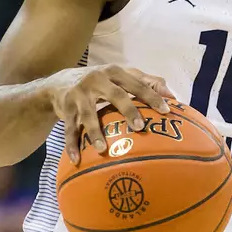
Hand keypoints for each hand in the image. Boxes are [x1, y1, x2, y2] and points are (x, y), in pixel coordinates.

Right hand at [49, 65, 177, 164]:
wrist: (59, 83)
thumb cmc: (99, 82)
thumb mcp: (120, 76)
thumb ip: (146, 82)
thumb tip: (173, 96)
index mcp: (114, 72)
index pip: (137, 83)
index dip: (151, 96)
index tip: (166, 111)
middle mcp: (97, 79)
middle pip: (115, 95)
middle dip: (128, 110)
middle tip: (140, 127)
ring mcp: (79, 93)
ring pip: (88, 114)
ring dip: (95, 132)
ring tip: (103, 149)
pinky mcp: (66, 108)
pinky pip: (69, 129)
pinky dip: (72, 145)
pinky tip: (77, 159)